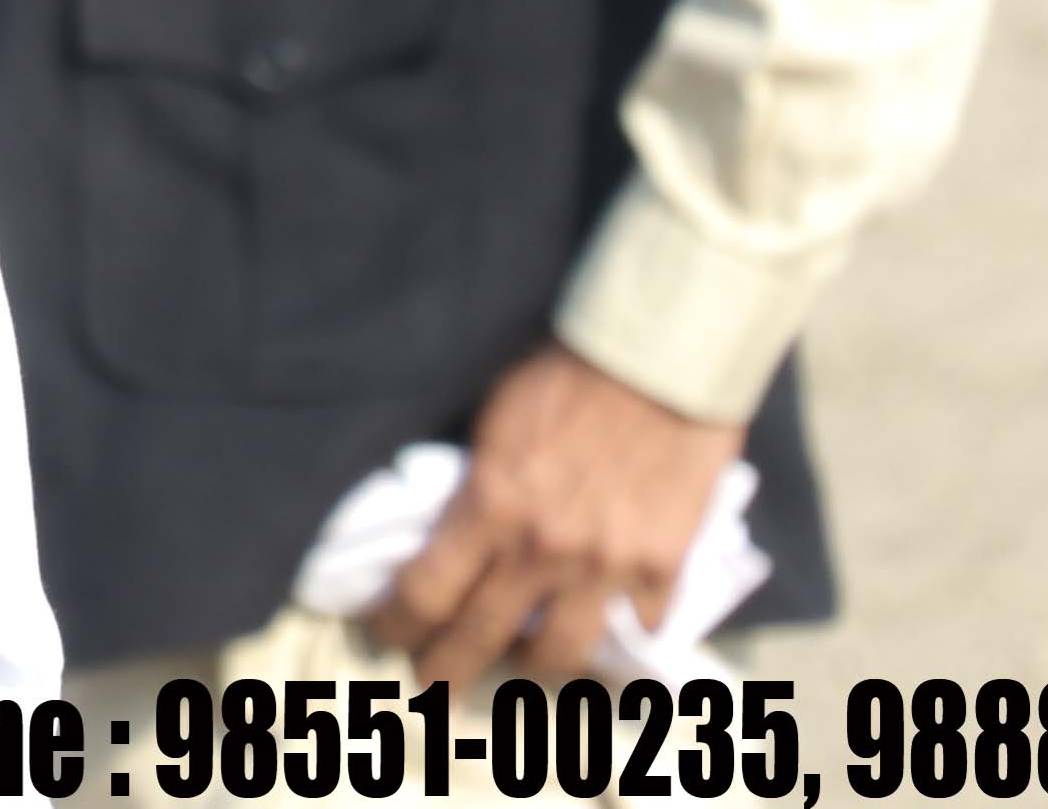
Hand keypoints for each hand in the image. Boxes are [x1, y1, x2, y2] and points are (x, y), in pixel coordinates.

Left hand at [375, 340, 744, 685]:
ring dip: (531, 666)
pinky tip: (611, 626)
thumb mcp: (494, 420)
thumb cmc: (566, 373)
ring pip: (561, 652)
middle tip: (431, 687)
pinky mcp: (663, 567)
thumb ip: (478, 486)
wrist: (660, 361)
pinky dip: (623, 628)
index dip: (397, 623)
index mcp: (489, 507)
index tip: (385, 633)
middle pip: (480, 636)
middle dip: (446, 669)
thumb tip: (457, 527)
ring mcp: (607, 567)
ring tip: (518, 667)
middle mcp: (543, 551)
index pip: (425, 592)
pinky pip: (638, 622)